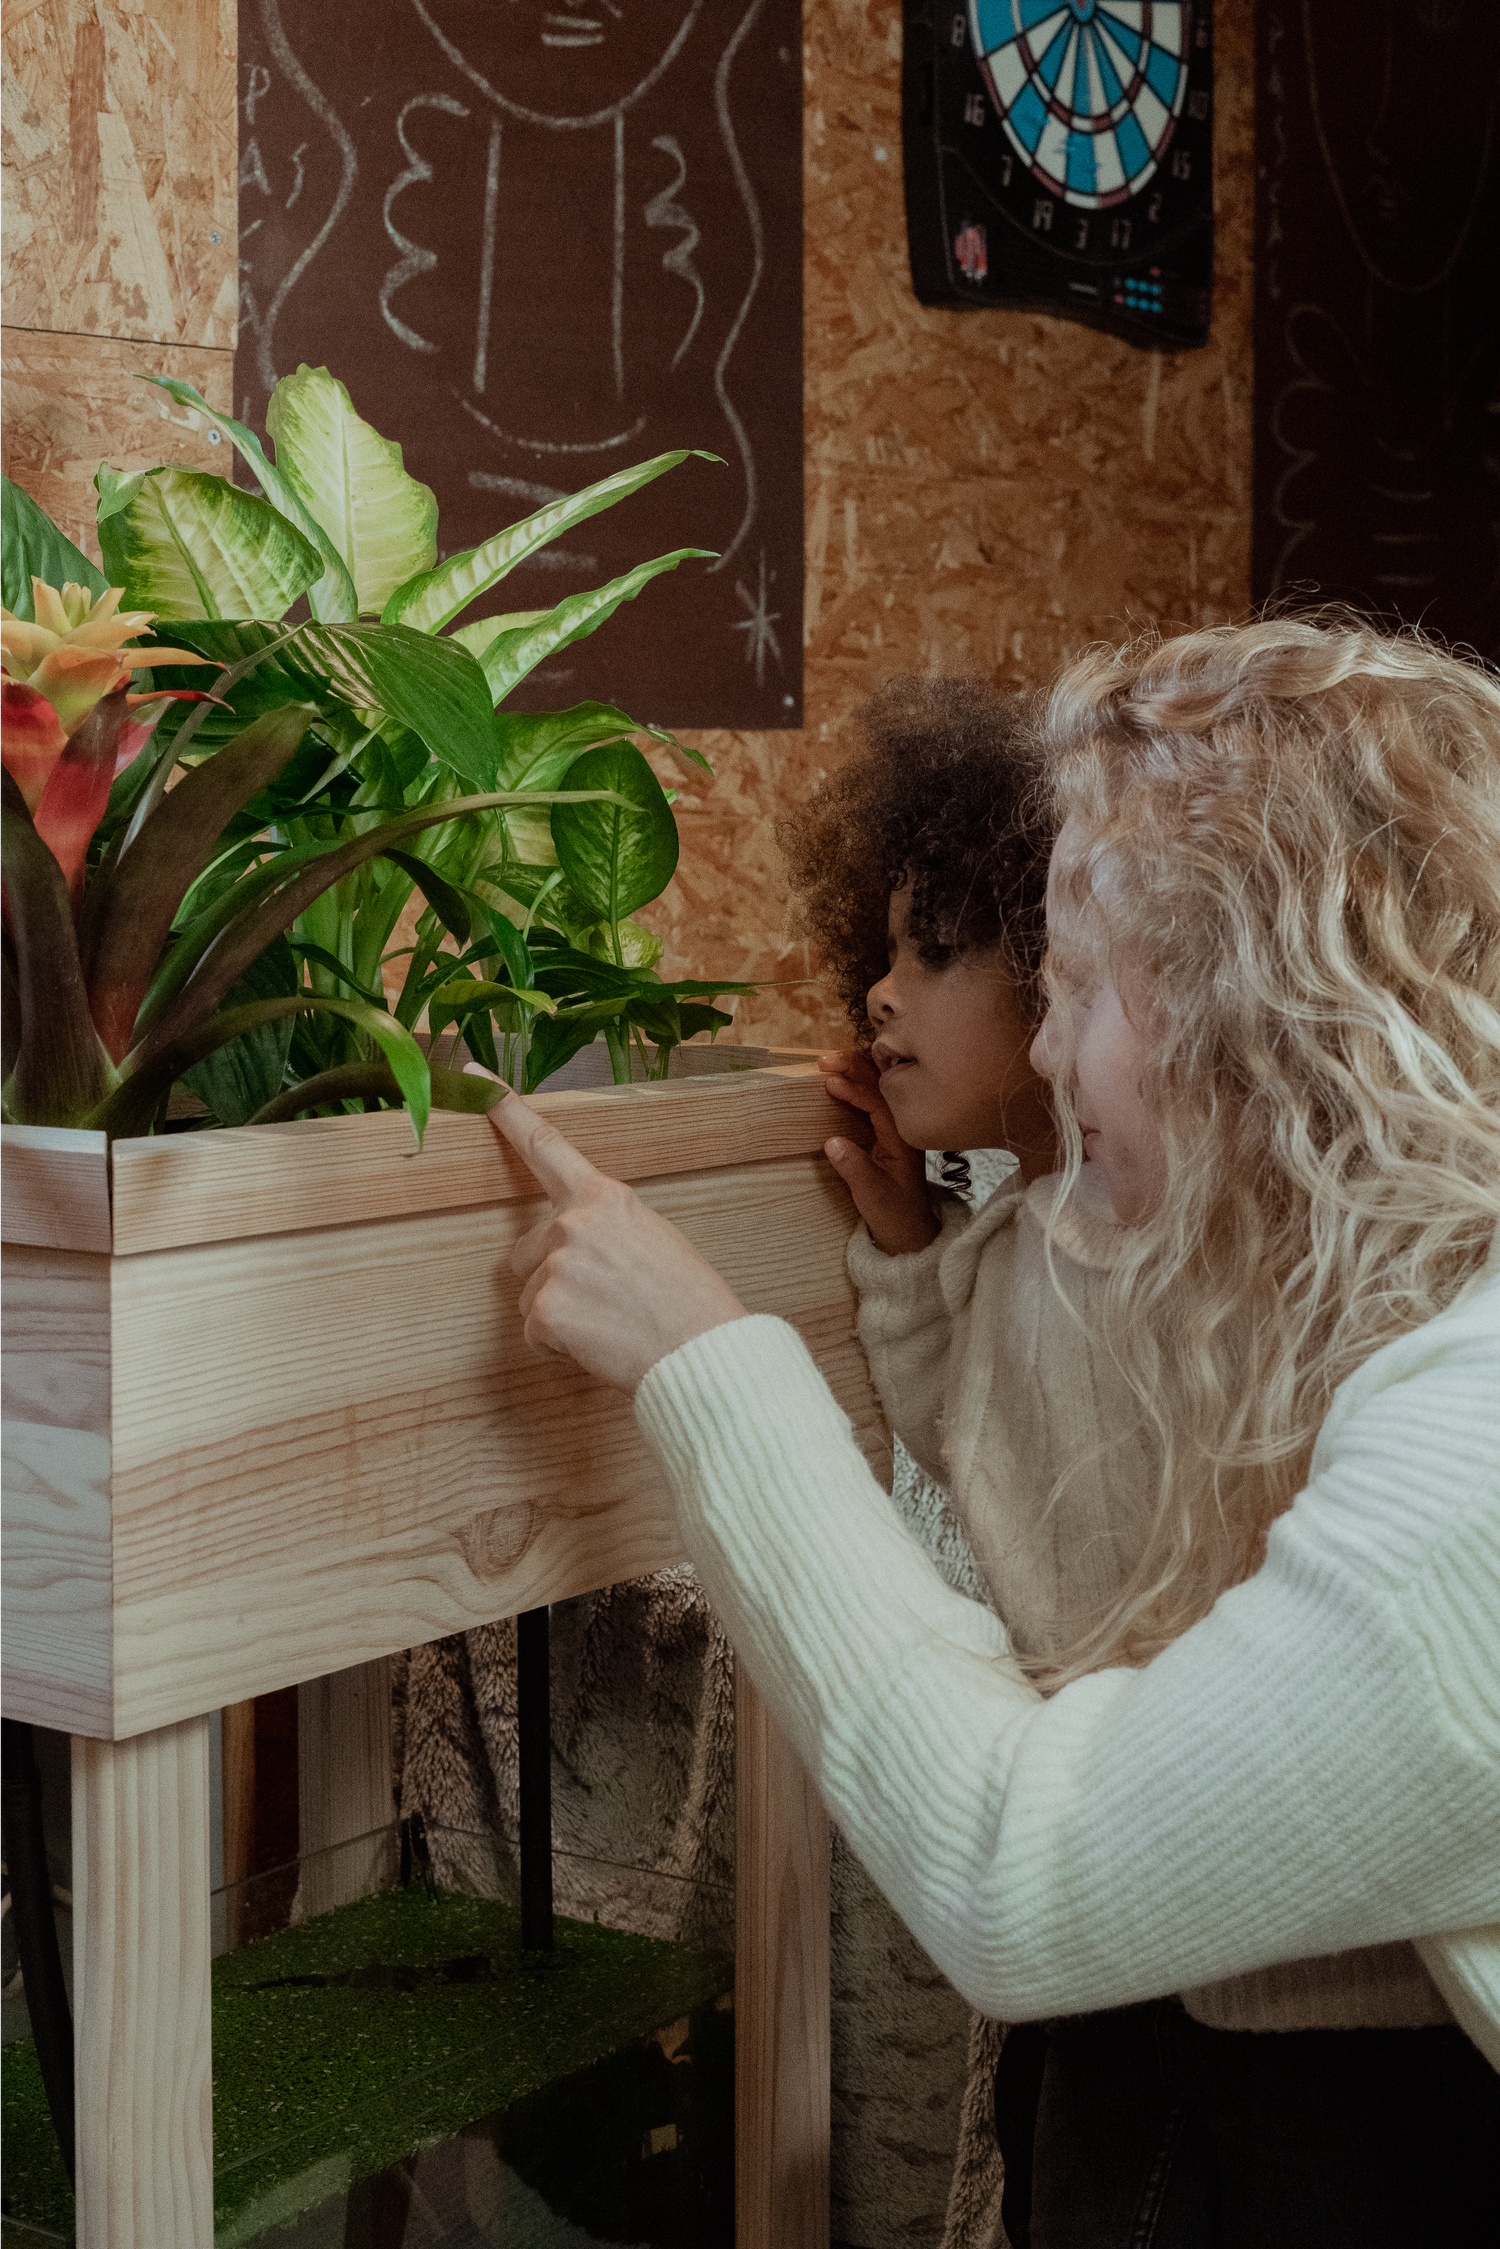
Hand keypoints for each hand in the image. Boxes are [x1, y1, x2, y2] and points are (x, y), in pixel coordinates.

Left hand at [490, 1091, 747, 1390]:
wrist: (702, 1352)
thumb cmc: (688, 1301)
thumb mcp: (652, 1237)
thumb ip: (605, 1226)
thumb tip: (573, 1242)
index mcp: (604, 1197)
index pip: (546, 1146)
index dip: (507, 1111)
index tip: (477, 1081)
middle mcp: (572, 1223)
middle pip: (527, 1249)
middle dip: (553, 1278)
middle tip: (606, 1300)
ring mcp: (556, 1266)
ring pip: (530, 1295)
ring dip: (560, 1314)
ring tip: (610, 1323)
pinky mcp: (545, 1311)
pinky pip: (535, 1334)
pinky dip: (560, 1347)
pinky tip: (600, 1345)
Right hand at [817, 1049, 939, 1255]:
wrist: (909, 1230)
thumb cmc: (894, 1213)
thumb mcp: (872, 1196)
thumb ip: (854, 1168)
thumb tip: (832, 1141)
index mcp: (903, 1138)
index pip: (880, 1101)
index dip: (855, 1088)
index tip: (830, 1082)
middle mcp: (902, 1126)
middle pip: (881, 1085)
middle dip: (854, 1068)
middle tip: (824, 1059)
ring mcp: (896, 1127)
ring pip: (877, 1088)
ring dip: (854, 1072)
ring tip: (827, 1062)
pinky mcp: (887, 1131)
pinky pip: (872, 1099)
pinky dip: (855, 1085)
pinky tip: (839, 1079)